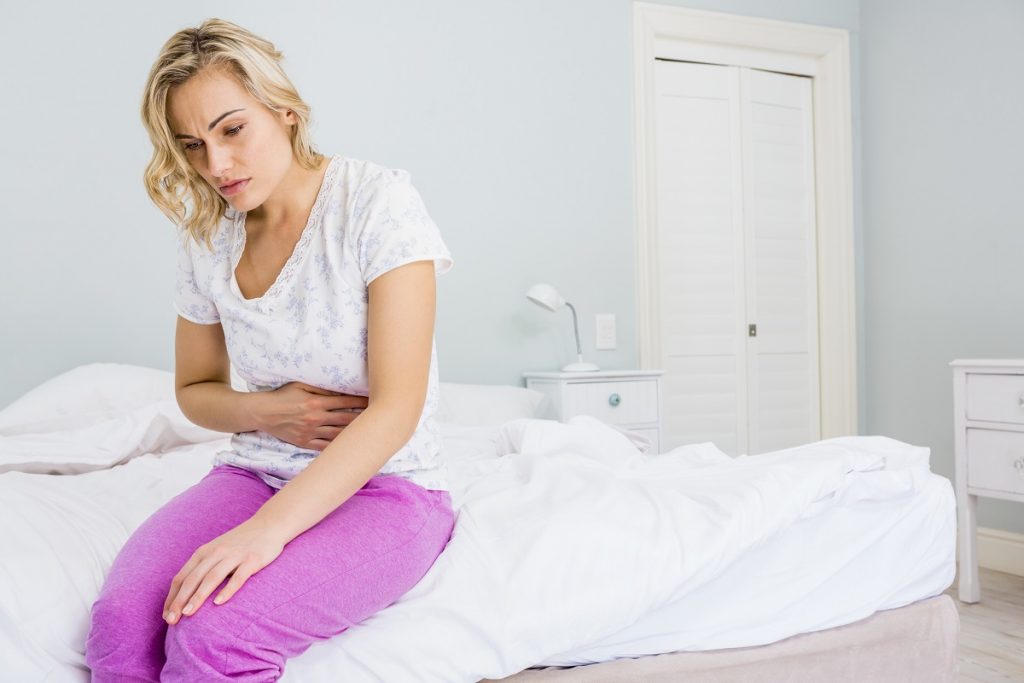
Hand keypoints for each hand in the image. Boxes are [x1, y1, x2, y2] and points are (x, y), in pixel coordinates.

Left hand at [163, 519, 283, 624]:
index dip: (172, 597)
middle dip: (180, 600)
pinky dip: (228, 590)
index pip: (182, 577)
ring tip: (188, 613)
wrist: (270, 524)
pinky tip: (219, 603)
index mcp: (204, 552)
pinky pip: (238, 577)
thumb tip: (185, 595)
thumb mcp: (217, 550)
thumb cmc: (241, 542)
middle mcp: (216, 552)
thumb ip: (203, 567)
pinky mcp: (252, 560)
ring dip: (198, 596)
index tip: (167, 616)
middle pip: (193, 579)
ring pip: (212, 578)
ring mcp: (234, 555)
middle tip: (172, 620)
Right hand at [253, 381, 367, 449]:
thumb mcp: (300, 385)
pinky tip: (350, 447)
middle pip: (346, 419)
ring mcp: (310, 432)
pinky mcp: (305, 442)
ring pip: (338, 434)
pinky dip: (338, 447)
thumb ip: (321, 388)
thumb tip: (341, 388)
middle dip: (363, 418)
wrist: (262, 413)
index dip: (361, 401)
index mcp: (316, 402)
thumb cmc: (282, 396)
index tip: (374, 400)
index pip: (345, 402)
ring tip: (369, 433)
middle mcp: (315, 418)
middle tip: (379, 418)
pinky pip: (325, 447)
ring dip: (354, 434)